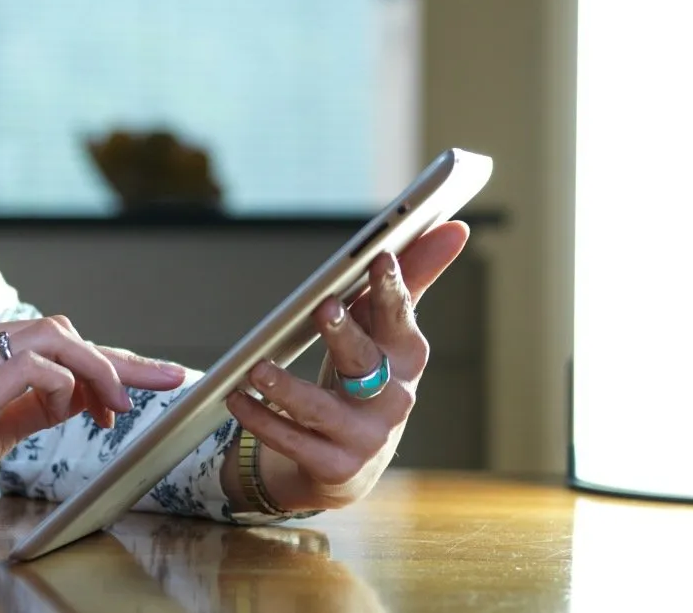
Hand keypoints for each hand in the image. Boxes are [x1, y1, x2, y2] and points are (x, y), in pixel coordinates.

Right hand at [0, 315, 185, 589]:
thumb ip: (29, 405)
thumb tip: (79, 396)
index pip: (49, 339)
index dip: (104, 357)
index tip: (149, 374)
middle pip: (59, 331)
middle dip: (114, 359)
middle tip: (150, 389)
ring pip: (52, 337)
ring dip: (98, 368)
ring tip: (117, 406)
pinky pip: (29, 365)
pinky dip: (63, 382)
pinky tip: (73, 408)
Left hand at [223, 220, 468, 514]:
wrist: (350, 464)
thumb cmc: (366, 375)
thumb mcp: (383, 330)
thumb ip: (414, 276)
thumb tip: (454, 226)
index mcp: (406, 357)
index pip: (400, 317)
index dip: (392, 288)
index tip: (379, 257)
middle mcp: (392, 398)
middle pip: (366, 361)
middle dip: (346, 334)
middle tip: (323, 307)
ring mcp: (363, 436)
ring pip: (322, 409)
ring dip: (288, 388)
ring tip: (257, 368)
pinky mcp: (332, 466)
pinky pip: (292, 442)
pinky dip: (263, 420)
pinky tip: (237, 399)